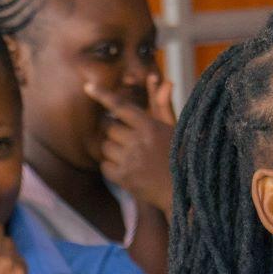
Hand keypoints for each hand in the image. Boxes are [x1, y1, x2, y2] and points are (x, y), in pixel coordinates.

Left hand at [88, 74, 175, 215]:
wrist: (184, 192)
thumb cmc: (180, 156)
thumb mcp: (175, 129)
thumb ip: (163, 106)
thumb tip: (165, 81)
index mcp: (151, 126)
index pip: (121, 107)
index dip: (103, 96)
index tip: (87, 87)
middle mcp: (139, 141)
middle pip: (109, 129)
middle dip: (114, 132)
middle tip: (126, 139)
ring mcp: (131, 161)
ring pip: (105, 147)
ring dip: (113, 150)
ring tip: (130, 156)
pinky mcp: (124, 178)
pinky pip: (104, 165)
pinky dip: (111, 166)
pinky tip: (126, 168)